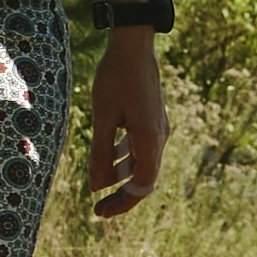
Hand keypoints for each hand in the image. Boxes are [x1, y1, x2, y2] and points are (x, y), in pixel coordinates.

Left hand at [79, 20, 171, 217]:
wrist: (134, 45)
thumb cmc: (115, 78)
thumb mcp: (103, 117)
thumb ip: (101, 153)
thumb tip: (97, 187)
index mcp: (150, 139)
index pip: (142, 186)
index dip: (122, 203)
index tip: (100, 212)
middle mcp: (159, 137)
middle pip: (144, 178)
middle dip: (121, 195)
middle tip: (98, 209)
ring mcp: (158, 128)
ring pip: (142, 163)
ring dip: (122, 176)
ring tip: (100, 185)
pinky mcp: (152, 119)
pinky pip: (141, 147)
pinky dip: (126, 157)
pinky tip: (109, 158)